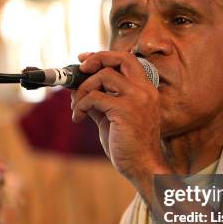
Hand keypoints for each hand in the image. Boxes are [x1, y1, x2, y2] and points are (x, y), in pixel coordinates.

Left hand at [70, 51, 168, 183]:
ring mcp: (137, 99)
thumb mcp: (113, 118)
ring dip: (83, 89)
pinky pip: (94, 98)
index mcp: (146, 90)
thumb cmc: (129, 146)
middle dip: (96, 59)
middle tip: (80, 70)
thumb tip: (78, 88)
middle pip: (120, 58)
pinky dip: (80, 105)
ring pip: (103, 76)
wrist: (142, 166)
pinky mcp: (125, 110)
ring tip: (77, 106)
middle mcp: (144, 90)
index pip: (128, 60)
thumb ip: (100, 101)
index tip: (86, 60)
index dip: (105, 56)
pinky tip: (78, 117)